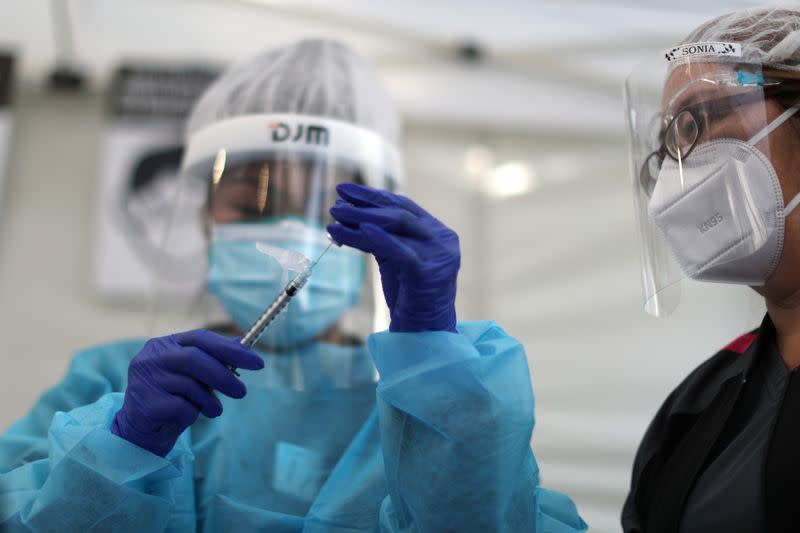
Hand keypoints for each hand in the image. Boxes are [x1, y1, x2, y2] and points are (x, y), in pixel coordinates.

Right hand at [111, 330, 263, 455]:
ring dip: (209, 401)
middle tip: (242, 392)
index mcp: (164, 344)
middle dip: (224, 376)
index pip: (201, 338)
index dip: (231, 349)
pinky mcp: (145, 403)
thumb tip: (244, 346)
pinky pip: (181, 407)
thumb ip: (214, 360)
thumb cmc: (172, 398)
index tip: (257, 362)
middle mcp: (151, 357)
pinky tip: (187, 417)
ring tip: (213, 410)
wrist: (142, 431)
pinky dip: (192, 414)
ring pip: (190, 385)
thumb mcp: (194, 377)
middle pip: (195, 359)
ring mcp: (145, 379)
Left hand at [327, 183, 459, 332]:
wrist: (426, 335)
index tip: (345, 190)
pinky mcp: (428, 271)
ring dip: (361, 219)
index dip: (373, 196)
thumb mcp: (396, 260)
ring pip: (396, 226)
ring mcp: (438, 254)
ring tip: (335, 216)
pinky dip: (376, 238)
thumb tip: (348, 213)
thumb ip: (382, 238)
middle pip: (399, 213)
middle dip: (364, 205)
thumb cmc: (410, 299)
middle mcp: (442, 239)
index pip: (403, 206)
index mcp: (438, 233)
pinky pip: (397, 249)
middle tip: (335, 203)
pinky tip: (355, 231)